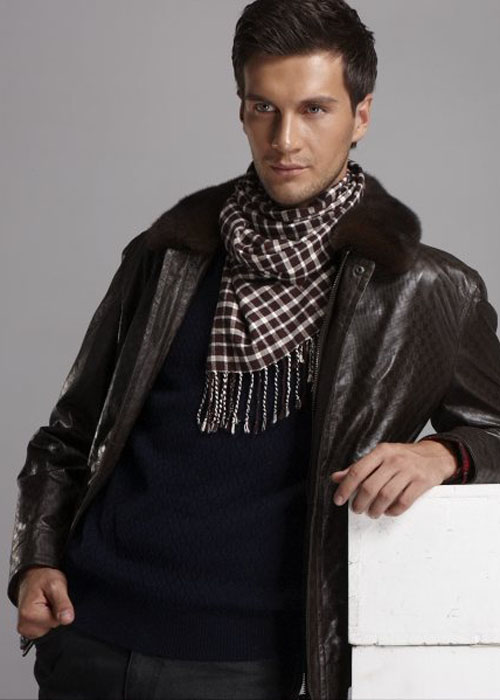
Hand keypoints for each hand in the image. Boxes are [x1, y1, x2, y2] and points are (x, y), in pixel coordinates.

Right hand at [16, 566, 74, 639]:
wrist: (33, 576)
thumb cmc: (43, 578)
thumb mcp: (57, 585)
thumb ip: (63, 604)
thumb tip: (67, 619)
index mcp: (29, 614)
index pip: (56, 622)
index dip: (60, 610)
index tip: (53, 598)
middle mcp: (24, 625)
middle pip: (52, 627)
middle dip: (55, 613)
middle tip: (49, 599)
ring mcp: (25, 629)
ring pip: (49, 629)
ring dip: (50, 617)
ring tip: (46, 603)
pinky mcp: (28, 630)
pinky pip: (44, 630)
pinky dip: (46, 620)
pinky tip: (42, 609)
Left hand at [330, 440, 457, 517]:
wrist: (435, 455)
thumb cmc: (404, 457)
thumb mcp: (381, 456)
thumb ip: (359, 467)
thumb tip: (336, 477)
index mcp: (381, 452)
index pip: (357, 471)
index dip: (345, 488)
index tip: (339, 500)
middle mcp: (394, 460)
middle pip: (370, 487)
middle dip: (359, 502)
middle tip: (356, 509)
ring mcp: (409, 471)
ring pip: (385, 496)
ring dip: (375, 509)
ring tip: (372, 512)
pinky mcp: (422, 482)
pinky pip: (404, 502)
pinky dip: (393, 511)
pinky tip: (388, 511)